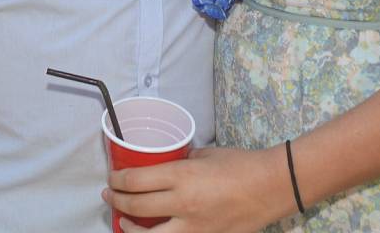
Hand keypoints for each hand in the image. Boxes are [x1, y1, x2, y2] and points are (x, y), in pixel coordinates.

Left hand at [105, 145, 289, 232]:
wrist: (269, 187)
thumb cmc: (239, 164)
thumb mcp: (206, 155)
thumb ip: (184, 162)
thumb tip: (168, 165)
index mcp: (182, 177)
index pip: (137, 181)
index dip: (118, 180)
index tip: (112, 178)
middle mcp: (182, 204)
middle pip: (137, 207)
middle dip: (117, 202)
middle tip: (109, 195)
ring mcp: (192, 228)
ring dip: (130, 229)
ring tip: (122, 222)